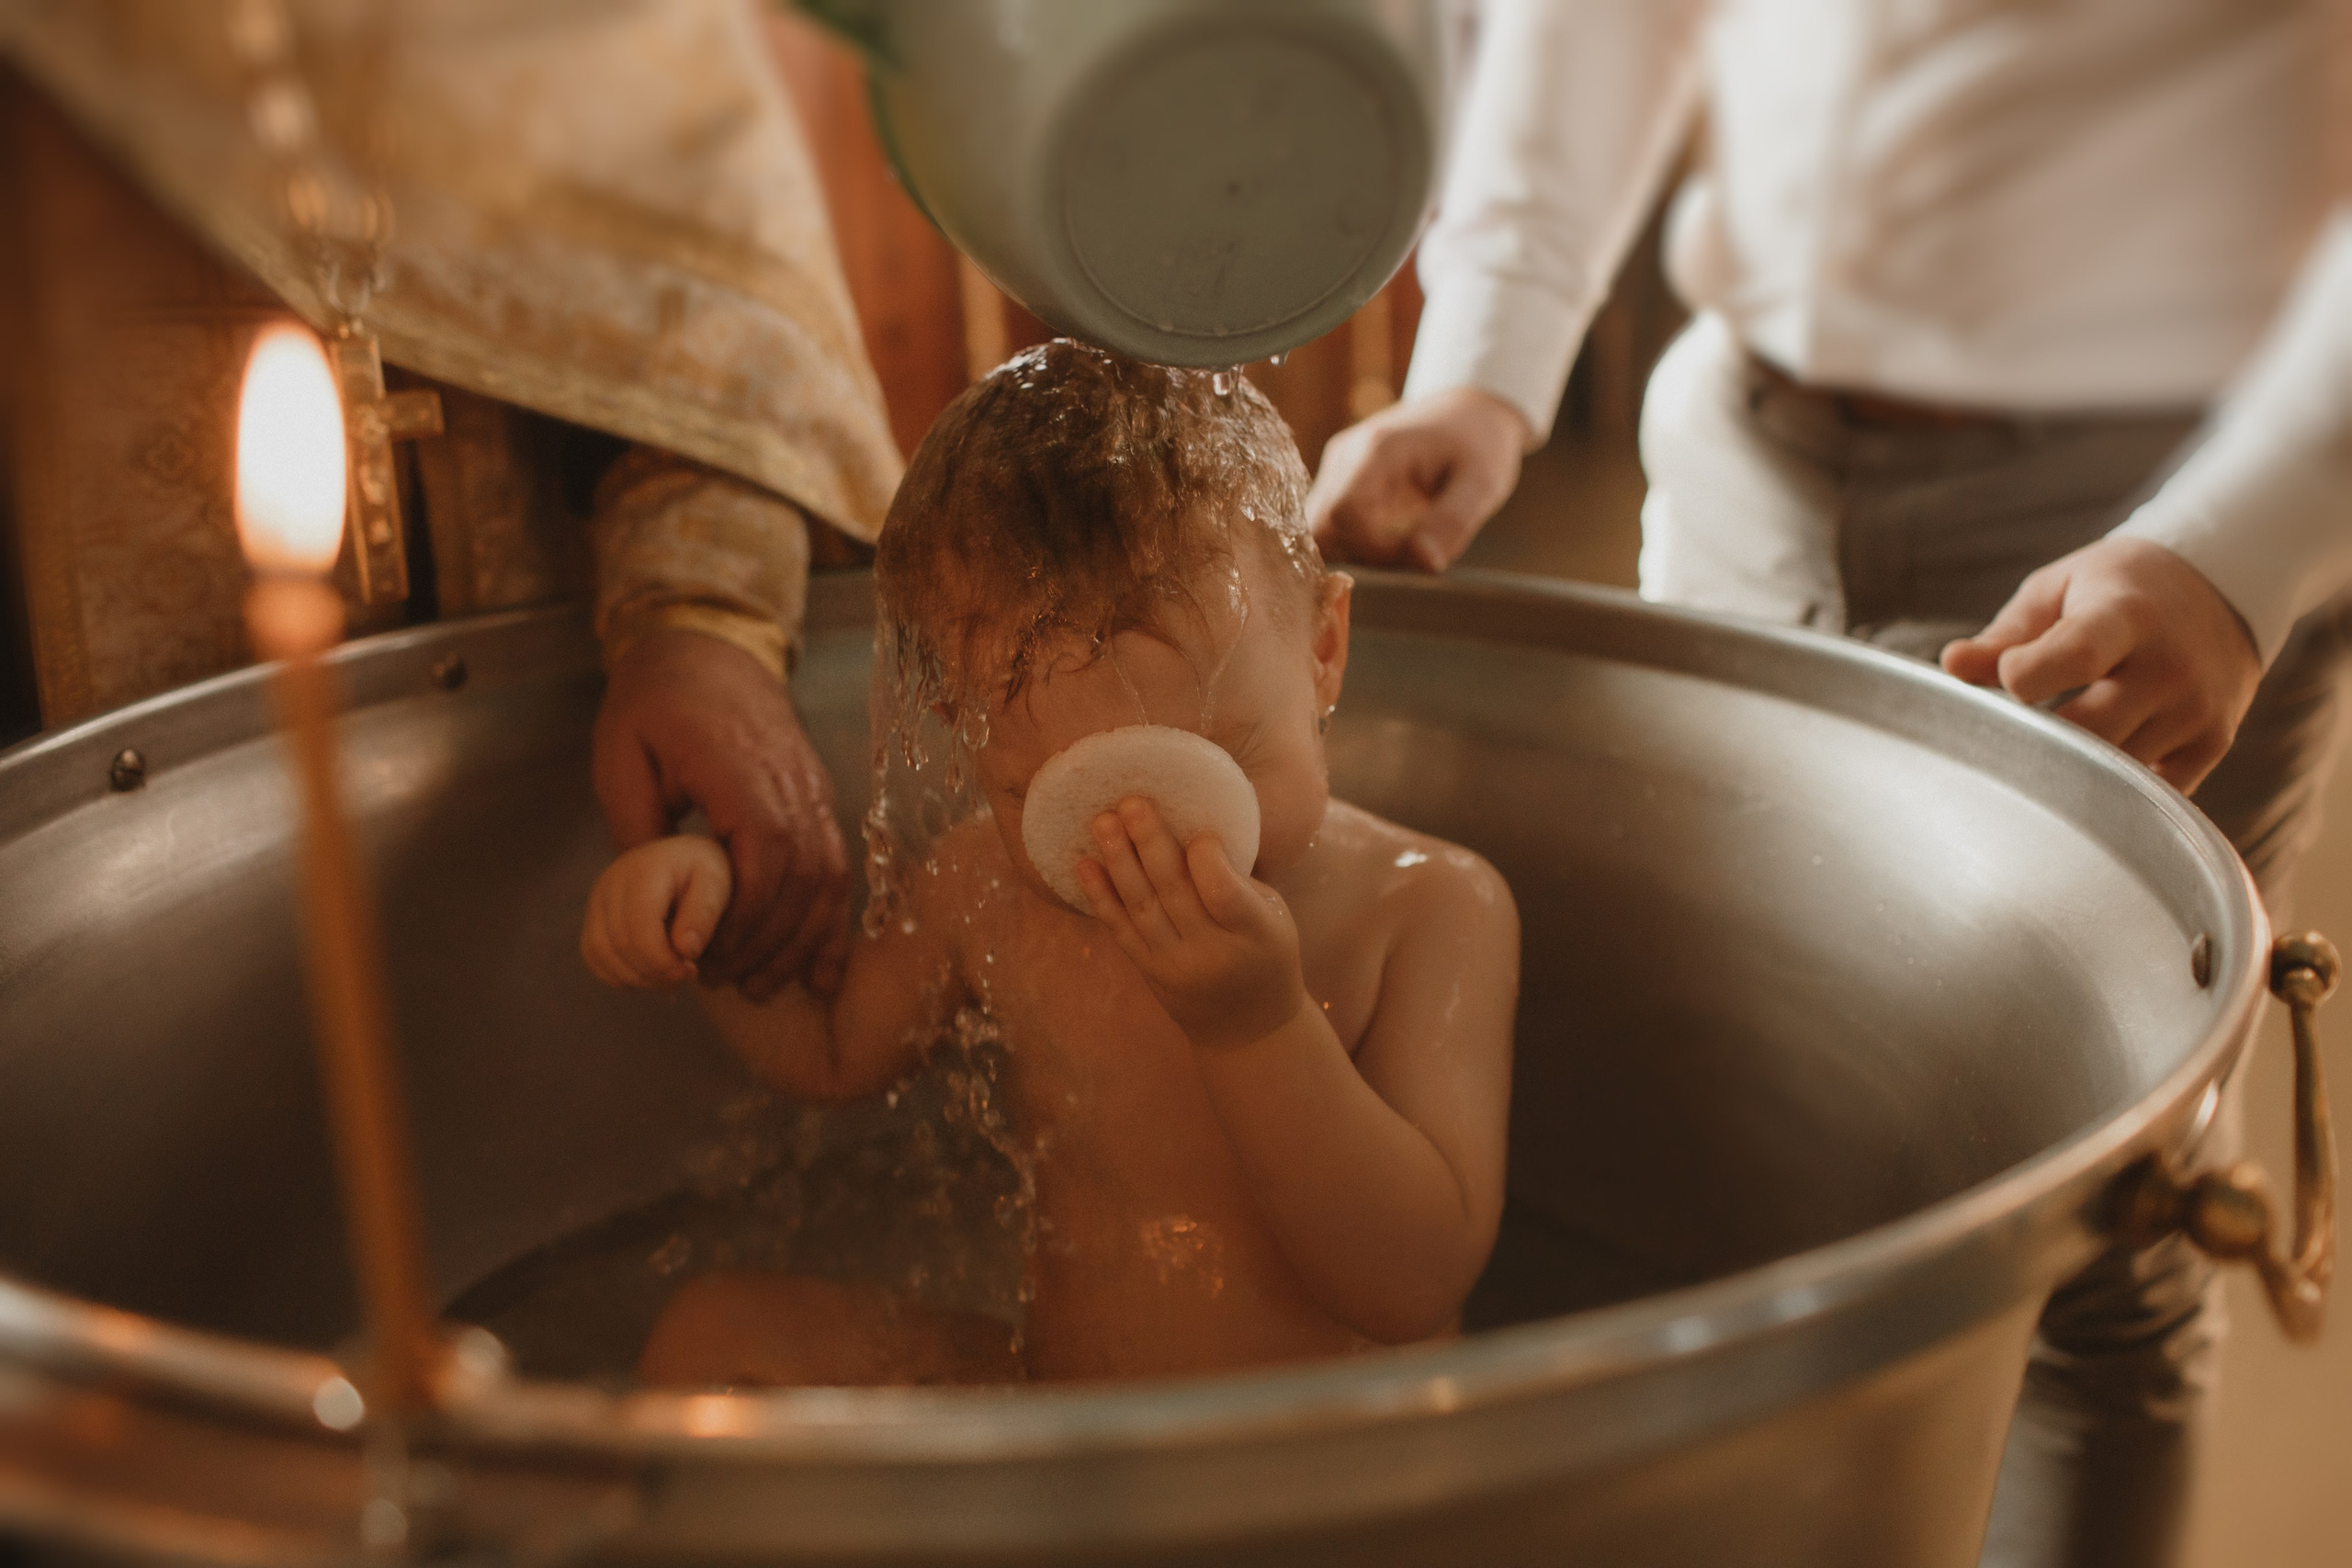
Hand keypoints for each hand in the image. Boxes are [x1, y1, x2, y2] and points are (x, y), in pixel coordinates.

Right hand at [582, 836, 731, 988]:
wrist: (681, 859)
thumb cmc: (702, 873)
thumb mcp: (716, 884)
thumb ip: (703, 915)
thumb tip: (686, 950)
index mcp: (643, 871)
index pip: (640, 927)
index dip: (662, 960)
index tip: (691, 971)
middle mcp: (611, 883)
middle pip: (619, 943)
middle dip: (654, 972)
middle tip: (685, 975)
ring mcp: (597, 900)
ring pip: (600, 953)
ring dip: (637, 978)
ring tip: (670, 977)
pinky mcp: (592, 917)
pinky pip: (593, 956)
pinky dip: (619, 975)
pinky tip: (650, 974)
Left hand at [592, 628, 850, 999]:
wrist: (708, 649)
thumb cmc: (655, 702)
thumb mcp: (622, 758)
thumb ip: (639, 829)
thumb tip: (652, 905)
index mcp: (742, 768)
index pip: (766, 851)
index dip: (743, 915)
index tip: (701, 953)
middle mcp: (793, 783)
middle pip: (803, 877)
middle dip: (765, 943)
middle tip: (716, 982)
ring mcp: (814, 792)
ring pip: (828, 879)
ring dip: (798, 943)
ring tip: (759, 988)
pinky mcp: (819, 802)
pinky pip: (838, 868)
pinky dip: (830, 925)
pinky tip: (818, 972)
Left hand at [1075, 798, 1307, 1050]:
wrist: (1247, 1026)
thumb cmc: (1266, 952)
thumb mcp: (1273, 916)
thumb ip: (1238, 879)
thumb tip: (1192, 822)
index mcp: (1253, 933)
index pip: (1223, 892)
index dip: (1207, 857)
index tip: (1200, 831)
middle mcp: (1211, 952)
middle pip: (1174, 892)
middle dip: (1150, 842)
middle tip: (1131, 801)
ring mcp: (1174, 965)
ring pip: (1141, 907)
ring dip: (1119, 860)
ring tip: (1102, 821)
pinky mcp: (1148, 971)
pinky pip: (1120, 929)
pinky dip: (1100, 895)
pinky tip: (1084, 864)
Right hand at [1306, 387, 1531, 571]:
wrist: (1469, 410)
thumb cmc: (1480, 444)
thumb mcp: (1482, 483)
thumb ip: (1453, 522)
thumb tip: (1424, 563)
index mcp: (1378, 451)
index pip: (1343, 516)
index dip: (1373, 548)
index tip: (1413, 551)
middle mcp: (1346, 455)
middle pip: (1324, 527)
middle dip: (1363, 553)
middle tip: (1410, 548)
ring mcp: (1338, 464)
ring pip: (1323, 529)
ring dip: (1360, 548)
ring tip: (1405, 537)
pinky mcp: (1338, 476)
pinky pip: (1332, 522)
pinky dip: (1358, 539)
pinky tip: (1392, 531)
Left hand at [1941, 538, 2259, 791]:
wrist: (2219, 588)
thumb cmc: (2116, 590)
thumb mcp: (2058, 591)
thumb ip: (2005, 635)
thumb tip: (1951, 665)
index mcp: (2127, 615)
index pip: (2077, 656)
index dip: (2024, 675)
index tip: (2008, 675)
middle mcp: (2170, 665)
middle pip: (2088, 732)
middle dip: (2041, 738)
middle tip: (2018, 730)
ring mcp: (2198, 709)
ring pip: (2114, 771)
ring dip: (2074, 764)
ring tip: (2056, 740)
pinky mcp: (2214, 743)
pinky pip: (2150, 790)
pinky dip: (2116, 783)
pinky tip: (2100, 757)